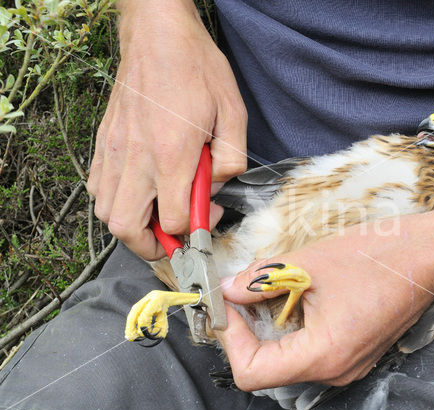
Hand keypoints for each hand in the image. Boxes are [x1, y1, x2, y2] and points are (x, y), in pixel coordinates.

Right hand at [87, 0, 246, 258]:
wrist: (158, 36)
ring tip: (156, 216)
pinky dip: (114, 202)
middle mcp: (137, 159)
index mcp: (172, 154)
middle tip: (174, 238)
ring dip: (131, 226)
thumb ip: (231, 158)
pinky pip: (97, 188)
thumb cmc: (197, 70)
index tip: (207, 214)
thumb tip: (217, 188)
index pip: (174, 220)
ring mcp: (114, 151)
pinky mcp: (104, 142)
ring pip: (106, 213)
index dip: (194, 229)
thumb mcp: (233, 112)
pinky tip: (139, 190)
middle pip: (127, 228)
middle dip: (152, 246)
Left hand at [216, 216, 433, 389]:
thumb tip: (227, 289)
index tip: (227, 305)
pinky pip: (309, 348)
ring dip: (267, 326)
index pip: (252, 372)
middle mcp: (335, 371)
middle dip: (245, 331)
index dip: (230, 339)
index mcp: (324, 355)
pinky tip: (291, 295)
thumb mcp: (306, 263)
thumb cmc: (378, 256)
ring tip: (265, 289)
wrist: (428, 253)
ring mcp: (346, 364)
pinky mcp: (352, 351)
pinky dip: (290, 326)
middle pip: (268, 367)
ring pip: (287, 358)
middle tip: (237, 295)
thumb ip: (259, 280)